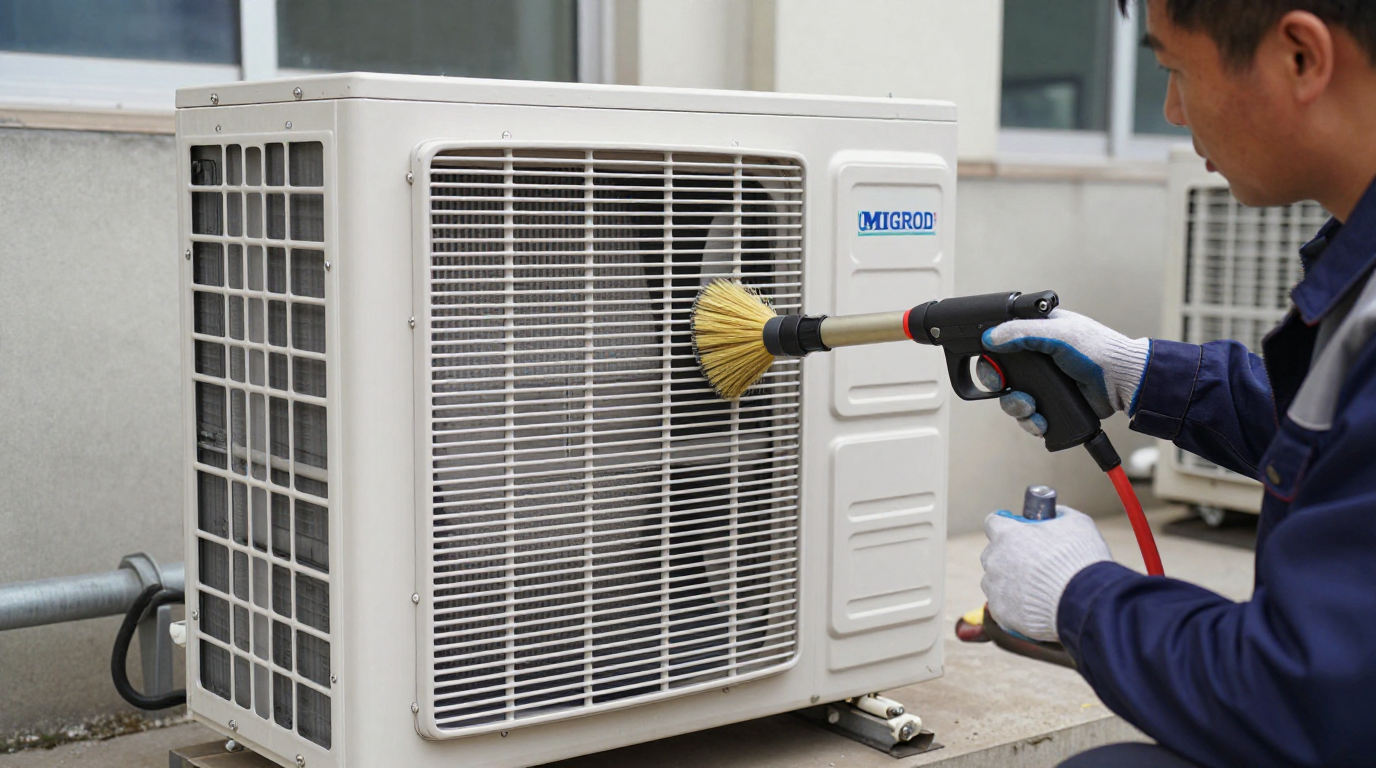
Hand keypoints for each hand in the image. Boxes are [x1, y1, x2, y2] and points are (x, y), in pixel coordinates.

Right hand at [977, 309, 1149, 437]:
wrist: (1122, 382)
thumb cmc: (1099, 351)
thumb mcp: (1058, 334)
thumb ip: (1022, 333)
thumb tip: (990, 337)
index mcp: (1036, 335)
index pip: (1001, 345)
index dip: (991, 358)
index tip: (994, 369)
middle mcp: (1037, 360)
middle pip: (1002, 376)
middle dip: (1002, 387)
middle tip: (1006, 389)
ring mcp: (1044, 384)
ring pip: (1012, 400)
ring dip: (1016, 407)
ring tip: (1031, 408)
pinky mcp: (1052, 405)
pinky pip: (1028, 418)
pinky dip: (1031, 422)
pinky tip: (1041, 419)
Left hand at [980, 506, 1112, 641]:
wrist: (1085, 602)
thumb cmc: (1080, 560)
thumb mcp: (1076, 523)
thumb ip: (1058, 516)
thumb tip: (1055, 514)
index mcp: (1007, 534)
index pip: (994, 522)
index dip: (1007, 525)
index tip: (1017, 530)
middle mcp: (995, 559)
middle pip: (993, 553)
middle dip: (1008, 555)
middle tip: (1033, 563)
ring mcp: (995, 587)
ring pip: (994, 580)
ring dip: (1009, 582)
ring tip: (1035, 588)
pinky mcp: (1000, 611)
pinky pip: (1001, 605)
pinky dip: (1013, 606)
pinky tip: (1033, 606)